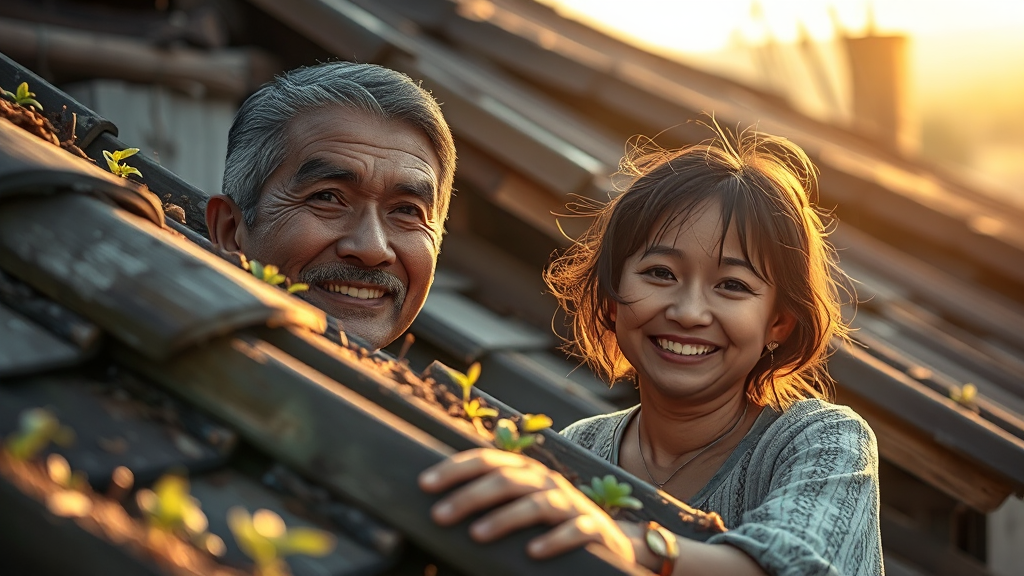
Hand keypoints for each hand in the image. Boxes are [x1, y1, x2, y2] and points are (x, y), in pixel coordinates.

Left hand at [418, 448, 635, 562]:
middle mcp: (546, 481)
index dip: (455, 469)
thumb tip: (438, 501)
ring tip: (476, 535)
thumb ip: (490, 497)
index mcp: (525, 472)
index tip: (424, 484)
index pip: (486, 460)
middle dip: (469, 496)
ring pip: (536, 504)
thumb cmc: (549, 521)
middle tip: (439, 515)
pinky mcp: (591, 528)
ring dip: (503, 518)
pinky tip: (532, 552)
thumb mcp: (520, 502)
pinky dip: (553, 540)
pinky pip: (573, 531)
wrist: (606, 538)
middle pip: (505, 481)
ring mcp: (570, 503)